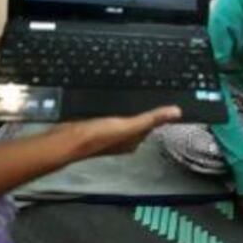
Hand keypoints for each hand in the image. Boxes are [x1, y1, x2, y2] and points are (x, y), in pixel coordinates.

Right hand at [56, 106, 181, 161]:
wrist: (66, 141)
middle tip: (156, 101)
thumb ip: (152, 118)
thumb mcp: (130, 125)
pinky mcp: (95, 129)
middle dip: (146, 115)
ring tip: (137, 101)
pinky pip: (112, 118)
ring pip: (125, 123)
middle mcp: (122, 141)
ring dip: (131, 113)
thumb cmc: (97, 137)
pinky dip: (116, 113)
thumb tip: (177, 112)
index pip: (151, 128)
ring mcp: (108, 135)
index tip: (168, 106)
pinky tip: (114, 107)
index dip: (159, 117)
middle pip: (139, 126)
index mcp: (133, 142)